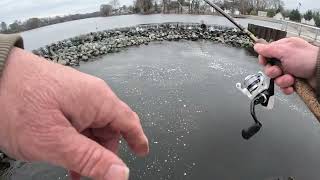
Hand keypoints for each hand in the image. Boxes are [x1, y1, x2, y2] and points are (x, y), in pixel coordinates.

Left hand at [0, 48, 148, 179]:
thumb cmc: (16, 100)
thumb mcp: (55, 141)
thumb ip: (90, 159)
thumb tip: (120, 173)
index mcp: (97, 100)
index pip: (129, 122)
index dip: (138, 140)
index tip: (142, 152)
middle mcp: (90, 94)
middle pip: (109, 128)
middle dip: (103, 153)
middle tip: (89, 174)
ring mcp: (75, 95)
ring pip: (91, 127)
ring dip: (86, 149)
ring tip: (72, 169)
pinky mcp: (61, 97)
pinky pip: (76, 121)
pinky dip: (74, 139)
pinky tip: (63, 151)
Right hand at [254, 37, 318, 94]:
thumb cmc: (306, 58)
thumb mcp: (284, 51)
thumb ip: (268, 49)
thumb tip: (256, 46)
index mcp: (283, 49)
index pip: (266, 54)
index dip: (264, 60)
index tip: (265, 62)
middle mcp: (286, 60)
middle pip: (269, 68)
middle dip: (273, 72)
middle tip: (279, 71)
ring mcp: (290, 71)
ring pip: (276, 79)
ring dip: (282, 81)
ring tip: (291, 79)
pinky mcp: (294, 82)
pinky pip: (283, 87)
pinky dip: (287, 88)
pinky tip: (292, 86)